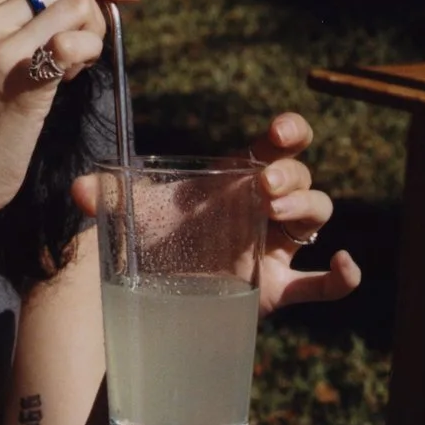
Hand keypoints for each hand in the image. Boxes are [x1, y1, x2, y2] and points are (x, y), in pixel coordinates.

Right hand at [0, 0, 148, 221]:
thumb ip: (27, 25)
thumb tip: (86, 1)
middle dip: (99, 9)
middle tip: (90, 51)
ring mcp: (0, 47)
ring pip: (78, 7)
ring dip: (93, 36)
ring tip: (72, 71)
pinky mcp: (21, 78)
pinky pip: (75, 43)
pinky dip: (88, 54)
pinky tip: (70, 79)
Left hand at [67, 113, 360, 319]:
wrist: (160, 294)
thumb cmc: (158, 241)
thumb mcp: (134, 216)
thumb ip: (108, 200)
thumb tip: (78, 190)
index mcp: (238, 179)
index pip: (276, 145)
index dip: (289, 132)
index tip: (283, 130)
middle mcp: (265, 207)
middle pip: (300, 176)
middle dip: (290, 174)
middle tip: (264, 184)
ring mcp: (278, 248)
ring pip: (317, 215)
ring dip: (307, 206)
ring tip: (279, 210)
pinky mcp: (281, 288)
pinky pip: (323, 283)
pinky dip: (344, 276)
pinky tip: (346, 265)